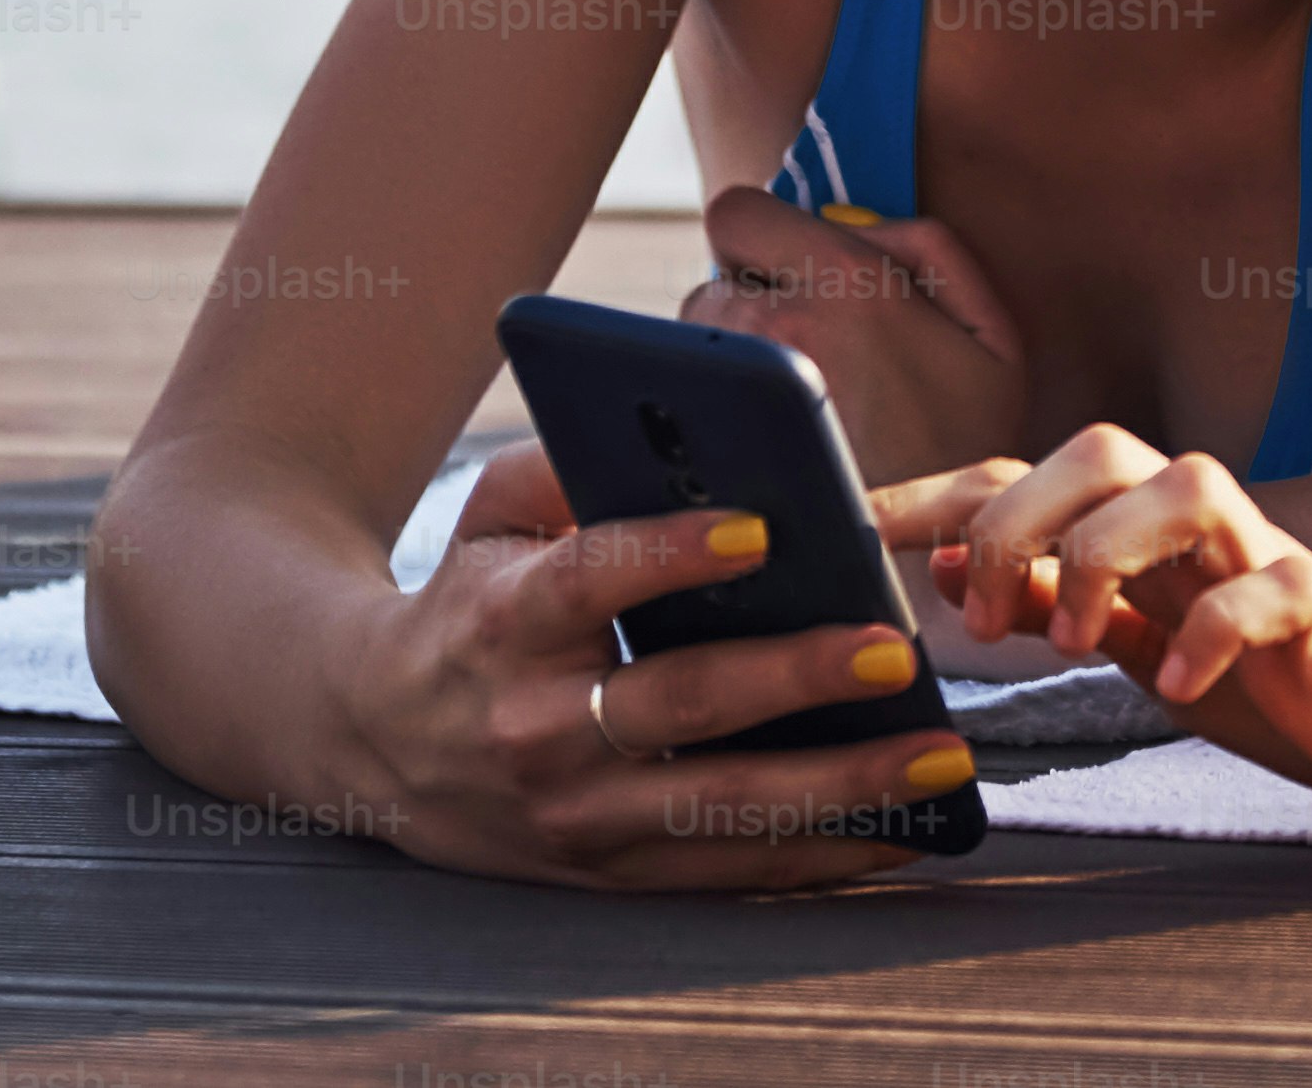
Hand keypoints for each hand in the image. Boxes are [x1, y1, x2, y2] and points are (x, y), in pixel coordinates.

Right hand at [343, 438, 974, 888]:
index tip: (763, 527)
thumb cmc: (467, 603)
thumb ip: (570, 466)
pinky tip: (906, 832)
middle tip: (889, 651)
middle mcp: (536, 726)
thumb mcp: (487, 518)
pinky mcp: (604, 874)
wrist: (371, 741)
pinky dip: (820, 858)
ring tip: (940, 756)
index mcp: (504, 621)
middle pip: (675, 703)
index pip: (590, 578)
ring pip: (717, 808)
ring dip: (838, 787)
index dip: (671, 554)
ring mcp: (572, 814)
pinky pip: (725, 875)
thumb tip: (684, 435)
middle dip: (790, 678)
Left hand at [684, 183, 1028, 487]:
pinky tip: (761, 447)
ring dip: (727, 364)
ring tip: (785, 410)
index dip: (758, 237)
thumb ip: (928, 249)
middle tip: (798, 355)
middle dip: (744, 306)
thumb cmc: (967, 446)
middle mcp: (773, 325)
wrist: (938, 559)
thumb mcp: (990, 333)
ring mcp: (733, 391)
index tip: (786, 273)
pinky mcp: (708, 449)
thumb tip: (842, 219)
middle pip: (709, 283)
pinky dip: (713, 417)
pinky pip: (686, 408)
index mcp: (843, 281)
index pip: (735, 212)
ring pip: (692, 348)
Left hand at [886, 433, 1311, 861]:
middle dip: (1018, 513)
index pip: (1034, 478)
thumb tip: (950, 569)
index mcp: (1158, 543)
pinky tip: (1181, 688)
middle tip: (988, 617)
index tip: (851, 529)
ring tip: (1074, 640)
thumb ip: (1073, 609)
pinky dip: (1212, 629)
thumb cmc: (1302, 698)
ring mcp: (1278, 563)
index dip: (938, 493)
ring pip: (1181, 481)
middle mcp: (1213, 532)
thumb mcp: (1160, 657)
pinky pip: (1271, 586)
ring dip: (1103, 550)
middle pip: (1101, 447)